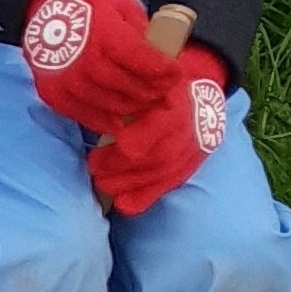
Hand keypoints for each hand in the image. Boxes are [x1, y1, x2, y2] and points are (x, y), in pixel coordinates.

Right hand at [22, 0, 174, 131]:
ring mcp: (65, 79)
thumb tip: (162, 61)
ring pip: (108, 104)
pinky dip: (104, 120)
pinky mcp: (52, 91)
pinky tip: (119, 120)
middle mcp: (83, 60)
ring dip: (132, 107)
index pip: (141, 61)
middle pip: (126, 86)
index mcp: (104, 33)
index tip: (175, 72)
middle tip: (163, 91)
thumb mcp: (123, 6)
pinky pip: (82, 114)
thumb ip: (141, 35)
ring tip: (144, 102)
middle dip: (151, 91)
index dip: (163, 70)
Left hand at [86, 48, 227, 214]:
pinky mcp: (188, 167)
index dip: (142, 137)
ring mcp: (190, 151)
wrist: (201, 103)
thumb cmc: (160, 92)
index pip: (162, 124)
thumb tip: (89, 99)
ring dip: (131, 183)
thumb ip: (126, 95)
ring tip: (102, 184)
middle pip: (159, 153)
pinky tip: (124, 206)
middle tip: (93, 167)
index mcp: (176, 103)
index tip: (120, 145)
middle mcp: (187, 129)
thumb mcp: (148, 85)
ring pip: (163, 172)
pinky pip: (168, 184)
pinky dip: (146, 197)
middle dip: (125, 164)